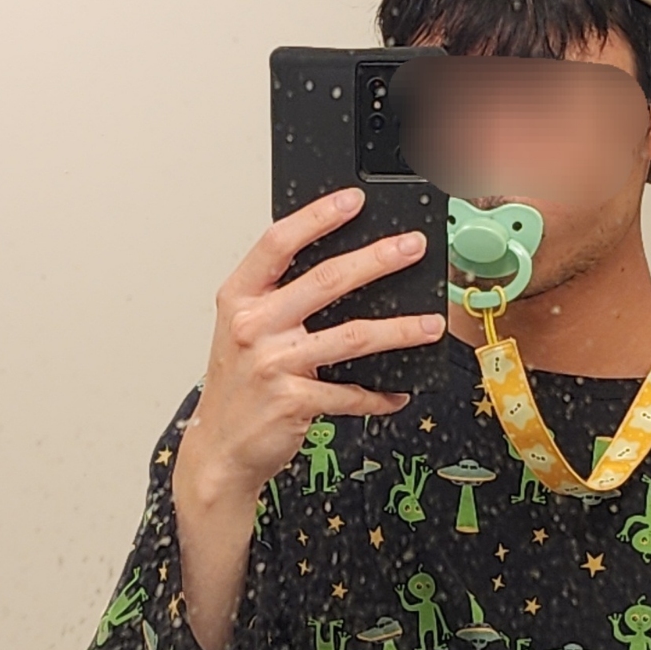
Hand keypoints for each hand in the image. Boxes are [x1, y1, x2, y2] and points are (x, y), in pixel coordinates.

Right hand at [177, 186, 445, 505]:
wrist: (219, 449)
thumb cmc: (237, 388)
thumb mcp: (243, 332)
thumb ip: (278, 300)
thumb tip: (343, 273)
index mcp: (240, 299)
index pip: (278, 243)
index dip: (317, 216)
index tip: (353, 200)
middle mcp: (254, 326)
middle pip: (327, 280)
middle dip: (378, 259)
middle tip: (413, 247)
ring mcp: (273, 364)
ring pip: (352, 337)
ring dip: (400, 330)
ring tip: (431, 324)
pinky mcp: (293, 402)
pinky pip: (350, 393)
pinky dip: (379, 394)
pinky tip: (397, 393)